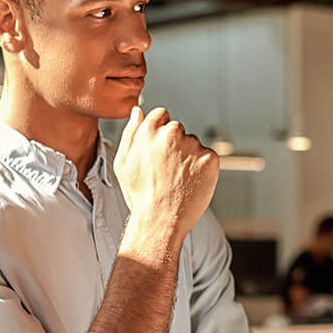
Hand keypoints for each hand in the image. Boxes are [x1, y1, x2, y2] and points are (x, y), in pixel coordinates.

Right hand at [112, 106, 218, 241]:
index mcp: (149, 130)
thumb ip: (130, 132)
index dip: (160, 134)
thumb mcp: (123, 163)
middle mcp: (172, 134)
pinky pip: (208, 157)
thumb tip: (138, 111)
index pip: (162, 115)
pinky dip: (203, 169)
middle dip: (174, 145)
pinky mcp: (210, 159)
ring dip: (189, 158)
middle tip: (167, 172)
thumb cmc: (140, 195)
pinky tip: (191, 184)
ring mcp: (193, 146)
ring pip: (193, 145)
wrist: (160, 221)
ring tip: (178, 181)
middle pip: (178, 130)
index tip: (159, 152)